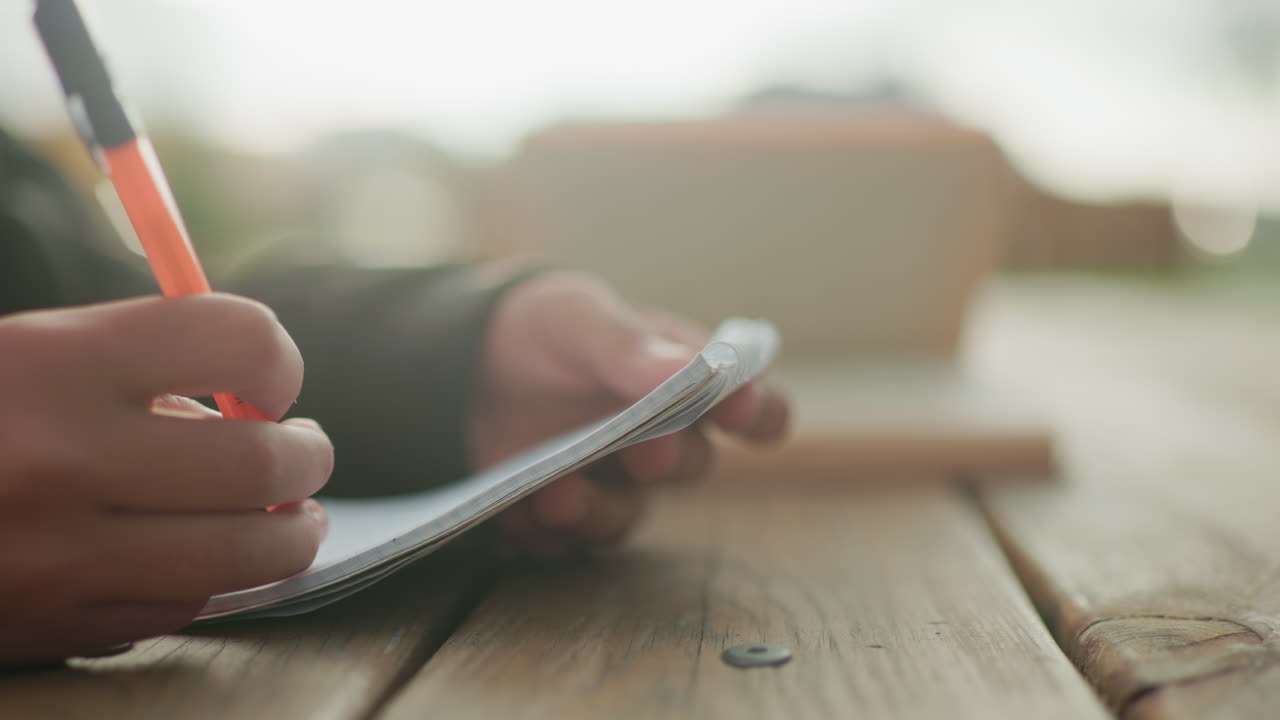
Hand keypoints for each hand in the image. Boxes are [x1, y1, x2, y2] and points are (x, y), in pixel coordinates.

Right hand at [0, 294, 332, 664]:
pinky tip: (202, 558)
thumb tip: (252, 404)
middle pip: (261, 461)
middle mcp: (62, 459)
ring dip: (292, 532)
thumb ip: (135, 364)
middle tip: (306, 451)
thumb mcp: (26, 354)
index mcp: (53, 362)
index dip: (274, 357)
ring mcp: (58, 555)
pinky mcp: (54, 625)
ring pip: (246, 553)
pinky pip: (181, 605)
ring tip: (294, 516)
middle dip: (307, 454)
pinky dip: (210, 581)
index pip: (235, 339)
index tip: (271, 378)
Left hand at [467, 272, 787, 555]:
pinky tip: (518, 509)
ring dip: (597, 513)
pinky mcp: (565, 515)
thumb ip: (626, 345)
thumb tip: (692, 368)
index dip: (758, 410)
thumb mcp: (575, 318)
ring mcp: (614, 483)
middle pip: (691, 465)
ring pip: (627, 517)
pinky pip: (564, 541)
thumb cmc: (547, 330)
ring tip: (555, 495)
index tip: (742, 410)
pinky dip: (542, 530)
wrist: (470, 363)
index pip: (751, 402)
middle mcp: (661, 439)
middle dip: (671, 459)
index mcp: (685, 379)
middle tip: (646, 449)